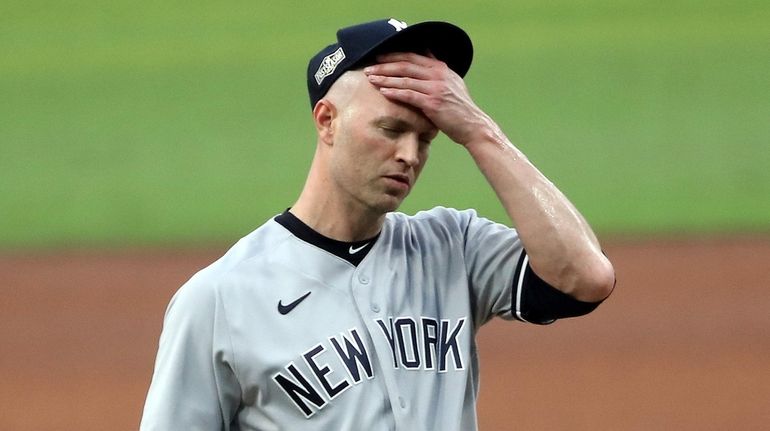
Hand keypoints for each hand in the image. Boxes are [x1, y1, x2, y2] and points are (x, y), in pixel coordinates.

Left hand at [364, 52, 493, 146]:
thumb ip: (436, 70)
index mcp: (440, 68)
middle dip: (384, 66)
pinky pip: (409, 95)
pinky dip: (394, 92)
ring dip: (385, 79)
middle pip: (405, 66)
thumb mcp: (450, 82)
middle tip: (368, 68)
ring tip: (371, 79)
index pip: (412, 56)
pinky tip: (383, 92)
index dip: (393, 56)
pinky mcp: (432, 103)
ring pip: (404, 80)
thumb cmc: (458, 107)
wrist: (472, 125)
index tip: (377, 57)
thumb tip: (424, 54)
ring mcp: (435, 88)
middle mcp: (438, 75)